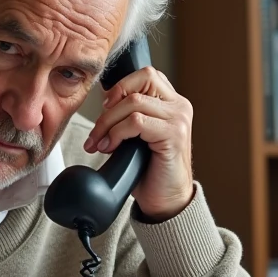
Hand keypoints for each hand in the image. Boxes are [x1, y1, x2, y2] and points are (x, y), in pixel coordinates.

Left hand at [83, 65, 194, 221]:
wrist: (165, 201)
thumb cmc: (150, 171)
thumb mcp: (137, 136)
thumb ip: (129, 116)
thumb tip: (103, 104)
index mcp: (172, 103)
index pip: (145, 75)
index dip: (120, 87)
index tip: (104, 108)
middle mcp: (179, 107)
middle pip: (140, 81)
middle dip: (111, 105)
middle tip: (98, 129)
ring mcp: (178, 119)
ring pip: (133, 102)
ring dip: (108, 123)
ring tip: (100, 143)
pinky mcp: (173, 135)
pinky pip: (136, 122)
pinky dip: (116, 133)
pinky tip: (110, 148)